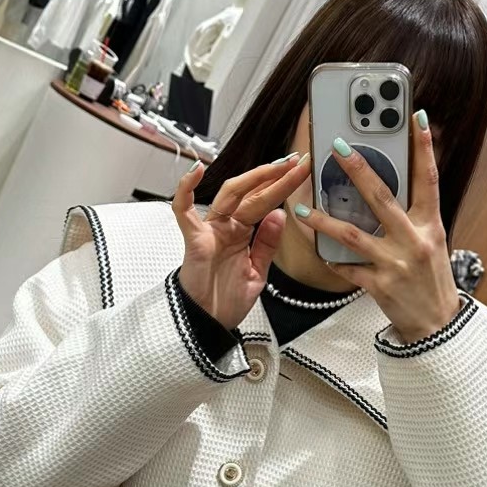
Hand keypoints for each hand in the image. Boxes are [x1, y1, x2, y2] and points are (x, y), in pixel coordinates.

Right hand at [173, 153, 310, 330]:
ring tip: (277, 165)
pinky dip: (186, 190)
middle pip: (252, 193)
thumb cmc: (226, 301)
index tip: (302, 169)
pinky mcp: (194, 240)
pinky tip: (196, 171)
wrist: (208, 326)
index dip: (283, 185)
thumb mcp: (258, 271)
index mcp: (241, 233)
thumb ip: (267, 243)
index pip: (265, 202)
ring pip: (230, 195)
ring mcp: (210, 230)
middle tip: (298, 161)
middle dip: (275, 176)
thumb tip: (281, 214)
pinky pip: (184, 211)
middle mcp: (226, 226)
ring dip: (254, 178)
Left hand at [293, 114, 461, 343]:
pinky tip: (319, 251)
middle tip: (338, 148)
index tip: (416, 119)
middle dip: (359, 170)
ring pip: (353, 234)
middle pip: (383, 197)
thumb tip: (396, 182)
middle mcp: (414, 240)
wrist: (437, 325)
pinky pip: (348, 268)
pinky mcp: (379, 285)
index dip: (423, 148)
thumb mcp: (432, 241)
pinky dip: (332, 259)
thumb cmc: (432, 280)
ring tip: (303, 207)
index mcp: (430, 225)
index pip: (428, 179)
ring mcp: (395, 263)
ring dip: (325, 219)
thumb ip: (414, 215)